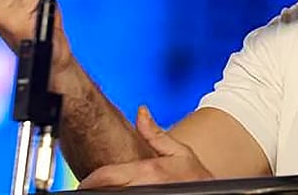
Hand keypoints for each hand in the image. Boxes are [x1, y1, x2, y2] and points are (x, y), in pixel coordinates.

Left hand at [78, 106, 213, 188]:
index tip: (84, 182)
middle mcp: (144, 188)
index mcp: (148, 172)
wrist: (214, 194)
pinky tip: (120, 192)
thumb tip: (141, 111)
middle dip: (98, 187)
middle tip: (93, 185)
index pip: (106, 177)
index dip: (90, 180)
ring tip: (106, 189)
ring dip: (108, 192)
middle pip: (106, 191)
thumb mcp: (180, 152)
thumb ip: (155, 133)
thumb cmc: (196, 177)